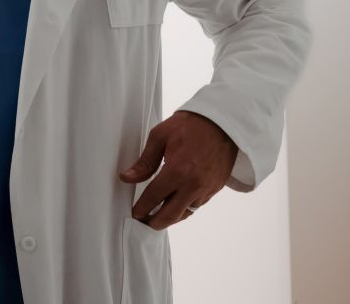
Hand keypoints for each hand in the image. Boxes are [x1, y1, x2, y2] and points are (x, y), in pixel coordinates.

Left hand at [119, 110, 237, 229]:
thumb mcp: (160, 137)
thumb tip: (126, 178)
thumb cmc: (189, 126)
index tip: (134, 213)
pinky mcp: (215, 189)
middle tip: (143, 224)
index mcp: (177, 171)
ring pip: (185, 213)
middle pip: (170, 215)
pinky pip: (197, 206)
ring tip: (156, 218)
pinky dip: (184, 209)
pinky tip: (175, 206)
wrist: (222, 124)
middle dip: (154, 222)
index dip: (141, 208)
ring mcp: (206, 189)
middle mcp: (193, 185)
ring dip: (170, 218)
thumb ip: (144, 162)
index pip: (153, 197)